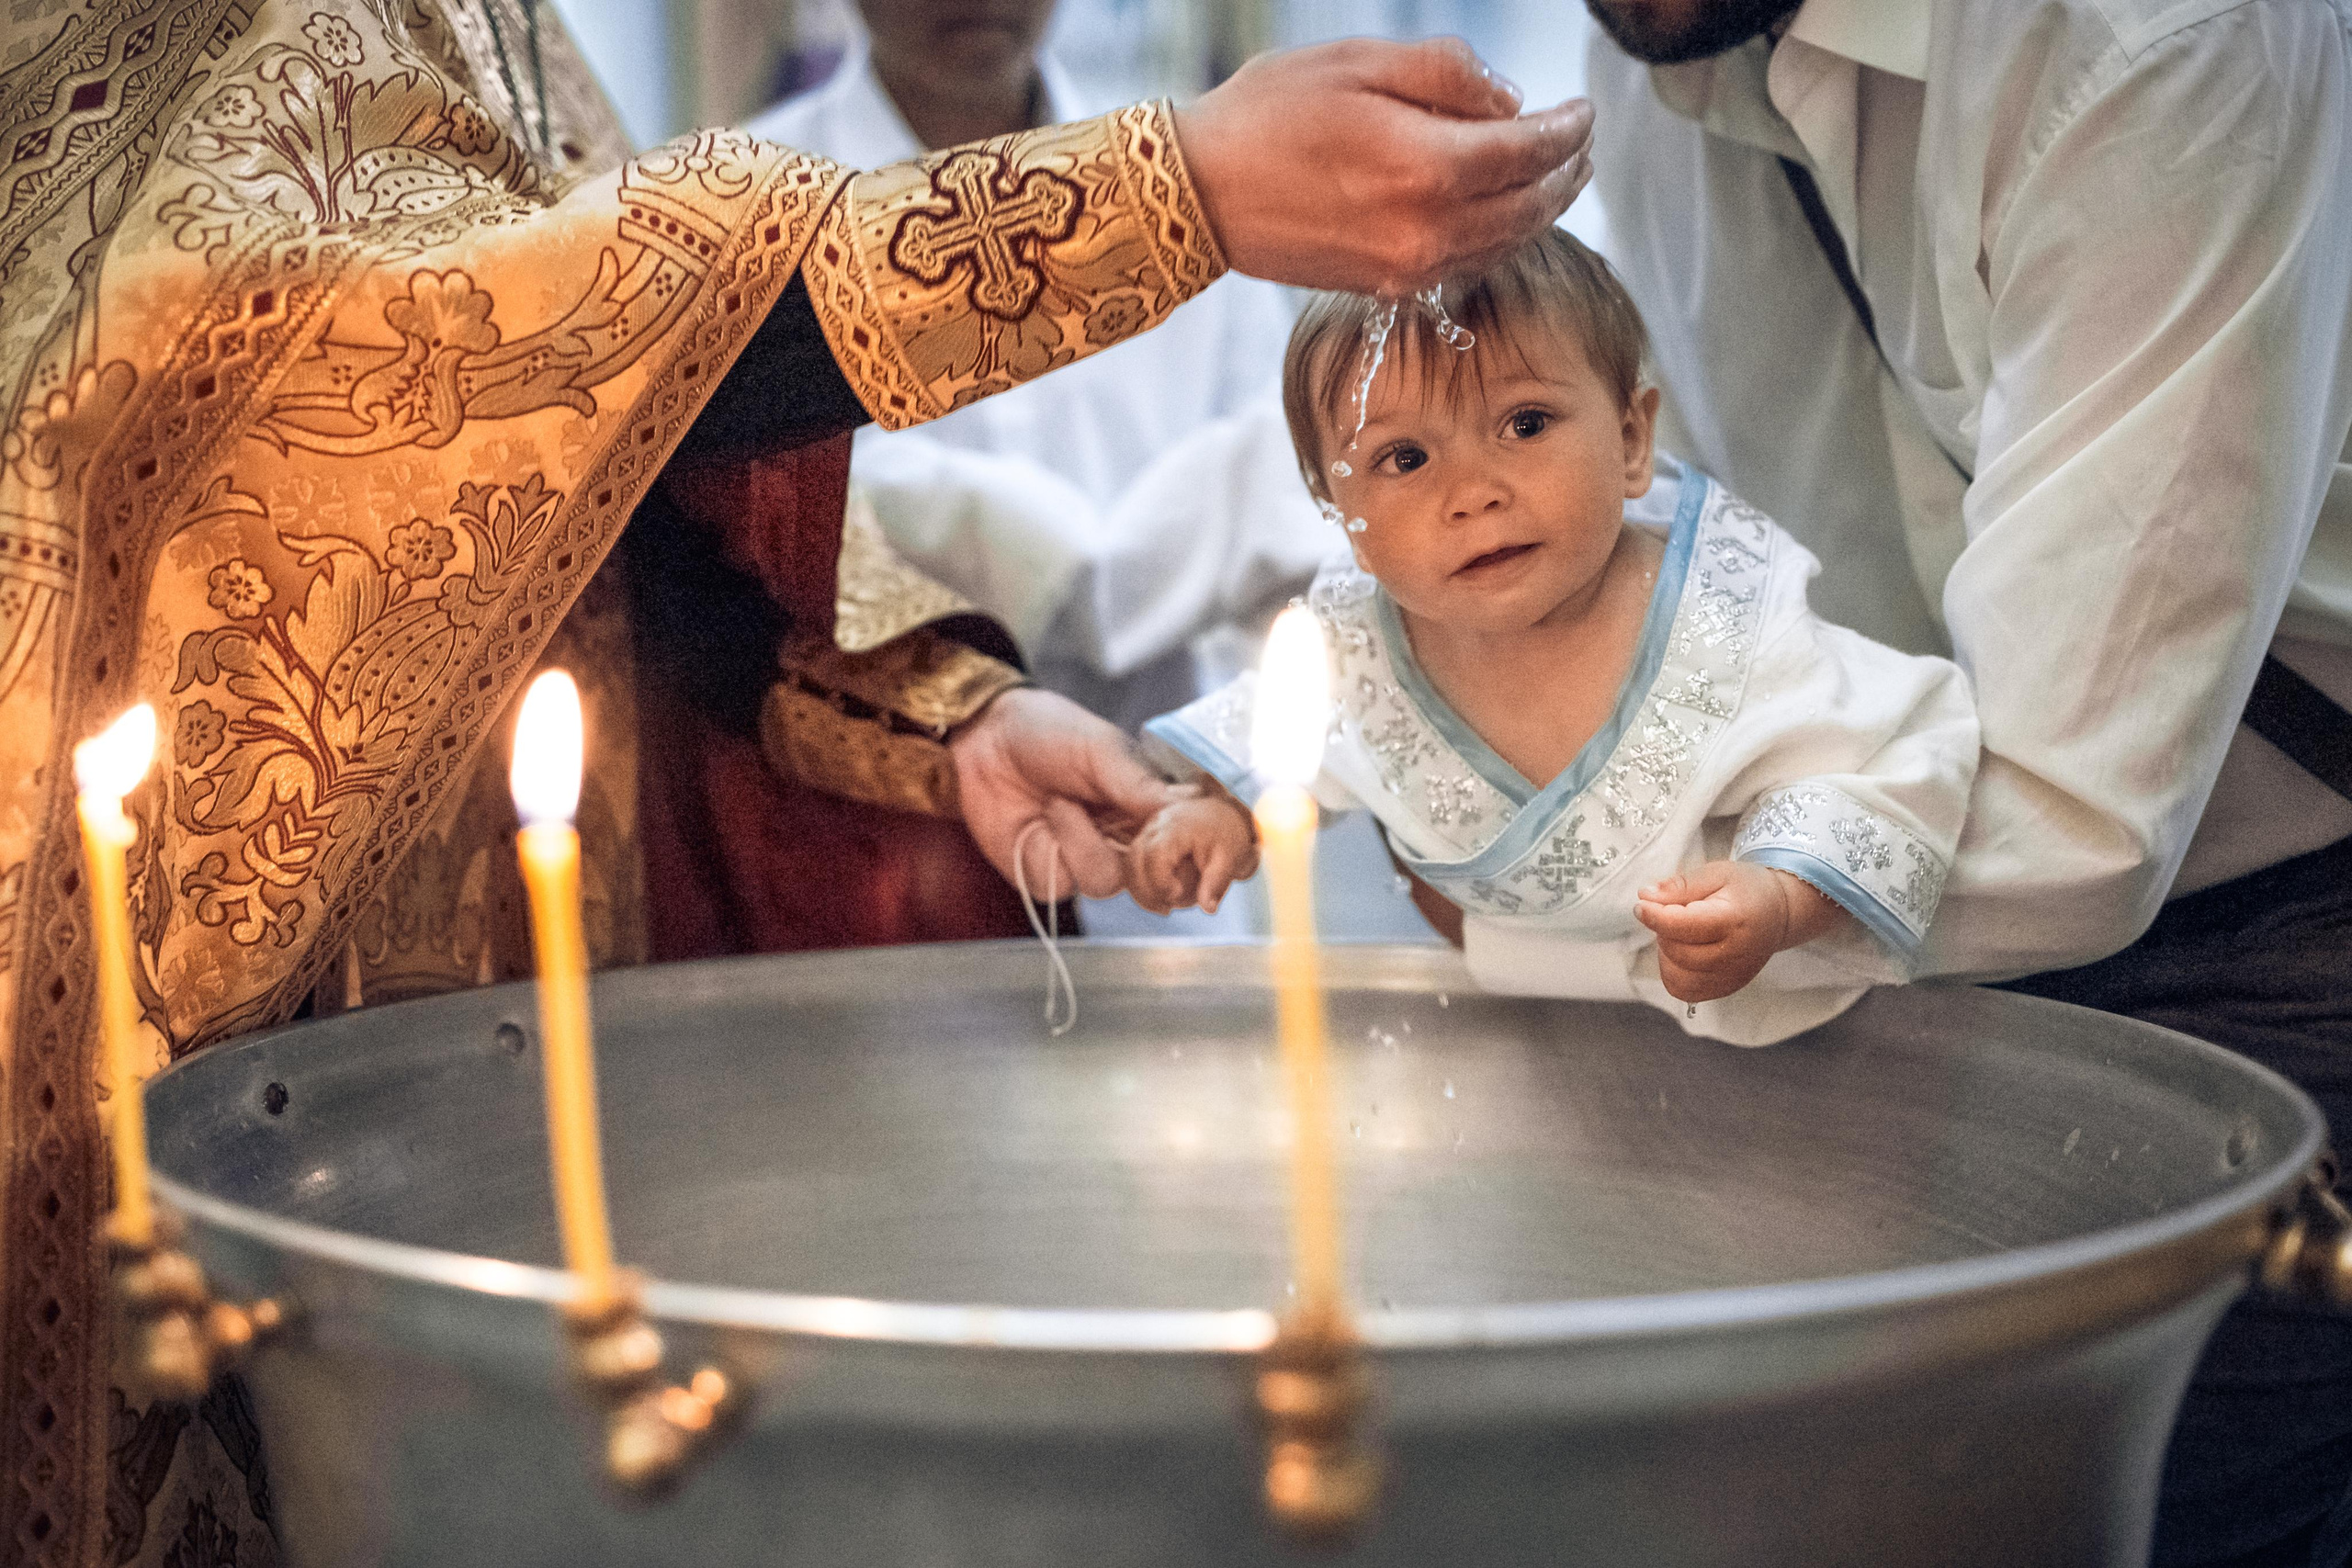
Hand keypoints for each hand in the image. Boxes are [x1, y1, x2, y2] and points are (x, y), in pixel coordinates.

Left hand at [951, 687, 1184, 901]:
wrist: (986, 741)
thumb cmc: (1048, 732)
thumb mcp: (1101, 750)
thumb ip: (1142, 786)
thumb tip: (1190, 807)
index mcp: (1150, 804)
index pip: (1189, 841)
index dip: (1192, 848)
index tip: (1181, 835)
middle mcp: (1126, 838)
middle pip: (1158, 877)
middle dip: (1139, 856)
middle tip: (1119, 821)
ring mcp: (1090, 859)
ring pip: (1109, 882)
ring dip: (1080, 841)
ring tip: (1058, 803)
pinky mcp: (1051, 875)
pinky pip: (1065, 885)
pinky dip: (1050, 851)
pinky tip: (1039, 822)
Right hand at [1127, 790, 1259, 914]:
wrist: (1223, 818)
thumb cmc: (1227, 838)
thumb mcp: (1228, 860)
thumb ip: (1215, 884)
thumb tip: (1208, 909)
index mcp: (1176, 827)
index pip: (1154, 856)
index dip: (1160, 881)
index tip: (1177, 894)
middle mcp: (1155, 826)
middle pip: (1134, 862)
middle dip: (1148, 891)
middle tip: (1169, 907)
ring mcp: (1146, 833)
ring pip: (1128, 866)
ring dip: (1142, 892)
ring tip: (1165, 907)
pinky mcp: (1144, 841)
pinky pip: (1131, 866)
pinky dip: (1140, 886)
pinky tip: (1160, 900)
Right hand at [1174, 37, 1594, 294]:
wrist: (1200, 194)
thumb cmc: (1268, 115)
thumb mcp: (1360, 62)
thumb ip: (1447, 75)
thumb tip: (1508, 101)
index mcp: (1425, 168)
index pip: (1530, 152)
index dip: (1567, 129)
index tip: (1581, 110)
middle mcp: (1427, 231)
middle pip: (1530, 206)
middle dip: (1566, 173)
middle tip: (1581, 144)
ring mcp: (1408, 267)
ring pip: (1504, 243)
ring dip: (1541, 210)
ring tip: (1559, 178)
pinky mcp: (1386, 285)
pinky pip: (1467, 265)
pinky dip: (1499, 239)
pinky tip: (1503, 214)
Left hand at [1634, 861, 1846, 1003]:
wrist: (1779, 913)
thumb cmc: (1748, 890)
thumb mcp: (1716, 873)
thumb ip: (1680, 885)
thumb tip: (1645, 896)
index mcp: (1734, 920)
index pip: (1682, 926)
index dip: (1654, 916)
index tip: (1642, 905)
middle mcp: (1736, 954)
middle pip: (1676, 951)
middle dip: (1663, 931)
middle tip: (1673, 912)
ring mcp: (1732, 976)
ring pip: (1676, 977)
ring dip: (1667, 954)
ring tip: (1681, 933)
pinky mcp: (1727, 988)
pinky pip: (1685, 991)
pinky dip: (1674, 973)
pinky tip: (1684, 952)